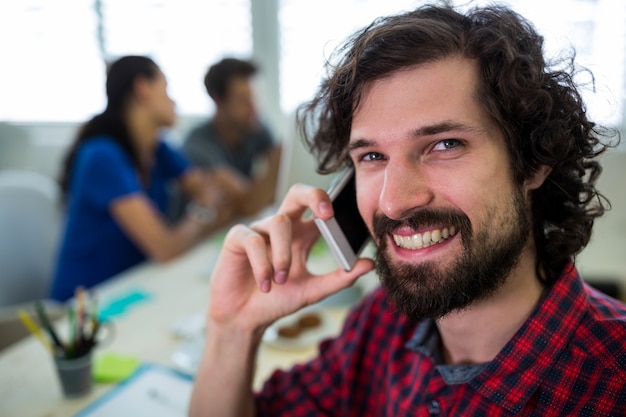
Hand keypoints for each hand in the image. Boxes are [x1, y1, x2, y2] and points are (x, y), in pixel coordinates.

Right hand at [207, 183, 374, 334]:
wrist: (246, 319)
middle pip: (297, 193)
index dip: (329, 204)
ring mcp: (259, 230)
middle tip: (327, 214)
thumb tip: (369, 264)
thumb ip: (340, 278)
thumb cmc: (278, 301)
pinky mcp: (237, 238)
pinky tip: (265, 284)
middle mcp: (282, 228)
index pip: (318, 207)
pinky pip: (253, 240)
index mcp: (302, 235)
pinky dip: (262, 264)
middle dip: (313, 196)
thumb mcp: (313, 291)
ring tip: (282, 280)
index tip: (339, 217)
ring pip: (278, 223)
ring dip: (283, 254)